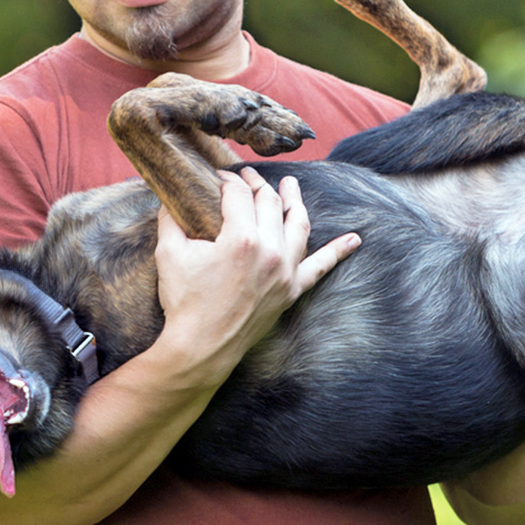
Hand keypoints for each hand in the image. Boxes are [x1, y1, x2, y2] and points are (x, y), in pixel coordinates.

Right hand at [154, 167, 359, 372]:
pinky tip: (355, 239)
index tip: (218, 179)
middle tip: (245, 177)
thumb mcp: (169, 253)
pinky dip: (338, 252)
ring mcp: (285, 271)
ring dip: (295, 200)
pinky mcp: (291, 291)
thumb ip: (170, 220)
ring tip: (292, 185)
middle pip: (269, 203)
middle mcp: (270, 251)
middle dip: (256, 184)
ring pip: (298, 224)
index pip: (238, 195)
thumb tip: (169, 199)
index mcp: (241, 238)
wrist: (201, 348)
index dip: (226, 181)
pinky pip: (320, 268)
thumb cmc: (184, 302)